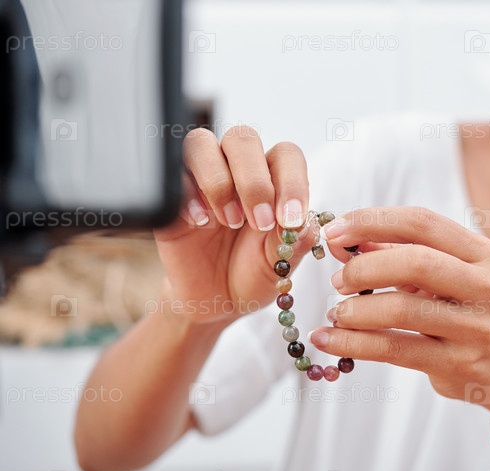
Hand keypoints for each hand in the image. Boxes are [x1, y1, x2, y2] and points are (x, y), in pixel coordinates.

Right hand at [152, 127, 314, 324]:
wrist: (216, 299)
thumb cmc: (253, 273)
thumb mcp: (281, 264)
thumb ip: (295, 241)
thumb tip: (304, 223)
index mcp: (274, 178)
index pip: (287, 155)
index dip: (291, 181)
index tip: (289, 220)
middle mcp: (238, 169)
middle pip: (243, 138)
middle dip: (254, 182)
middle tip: (260, 223)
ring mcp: (202, 177)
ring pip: (202, 143)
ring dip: (219, 182)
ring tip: (230, 222)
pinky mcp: (172, 193)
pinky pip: (172, 171)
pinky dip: (188, 194)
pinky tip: (200, 222)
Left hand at [310, 206, 489, 430]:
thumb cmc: (465, 311)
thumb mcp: (442, 275)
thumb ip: (394, 253)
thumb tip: (340, 242)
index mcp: (484, 253)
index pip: (422, 222)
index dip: (372, 221)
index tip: (334, 231)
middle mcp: (488, 287)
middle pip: (416, 262)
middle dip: (364, 267)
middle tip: (338, 280)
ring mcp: (476, 328)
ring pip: (402, 309)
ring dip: (355, 309)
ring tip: (337, 312)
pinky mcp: (457, 363)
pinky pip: (394, 348)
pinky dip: (352, 343)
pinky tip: (327, 339)